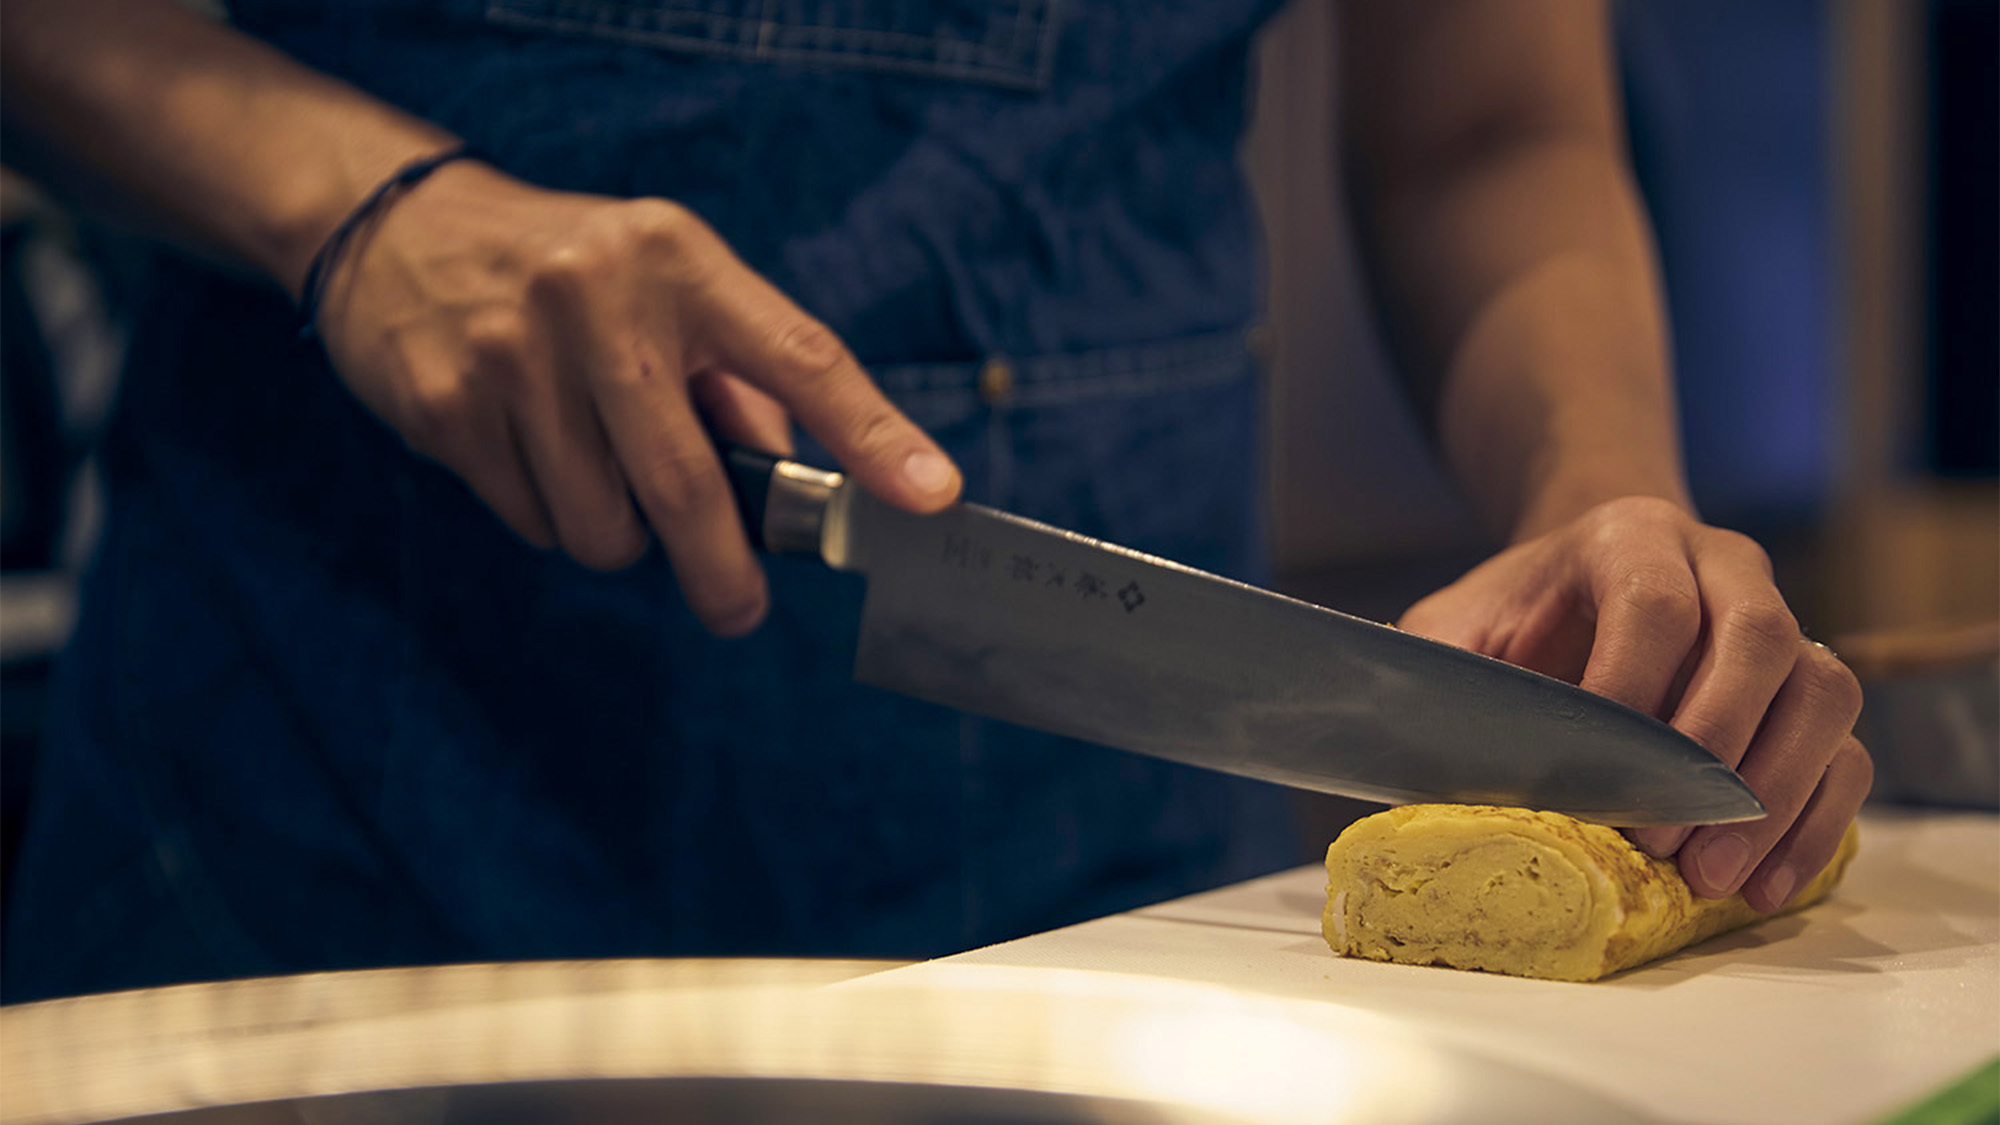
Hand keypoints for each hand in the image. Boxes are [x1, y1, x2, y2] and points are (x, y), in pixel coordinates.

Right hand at [312, 158, 960, 634]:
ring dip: (618, 534)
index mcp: (678, 260)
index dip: (870, 435)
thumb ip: (735, 375)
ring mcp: (514, 353)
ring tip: (598, 473)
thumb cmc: (568, 267)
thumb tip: (792, 485)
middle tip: (739, 611)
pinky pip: (531, 521)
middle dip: (722, 573)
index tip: (929, 497)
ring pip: (603, 525)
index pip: (799, 357)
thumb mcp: (664, 282)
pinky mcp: (447, 404)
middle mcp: (598, 298)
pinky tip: (530, 451)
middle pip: (686, 483)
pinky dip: (548, 515)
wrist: (392, 223)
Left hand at [1399, 496, 1871, 910]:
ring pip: (1823, 693)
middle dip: (1715, 747)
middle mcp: (1725, 568)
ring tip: (1711, 875)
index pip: (1655, 601)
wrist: (1581, 581)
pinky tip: (1762, 883)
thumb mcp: (1455, 626)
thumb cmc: (1515, 616)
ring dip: (1775, 793)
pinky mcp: (1809, 693)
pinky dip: (1814, 821)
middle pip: (1762, 639)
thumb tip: (1403, 739)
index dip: (1632, 686)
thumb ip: (1437, 670)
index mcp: (1632, 537)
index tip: (1597, 770)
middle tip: (1662, 838)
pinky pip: (1845, 751)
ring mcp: (1784, 625)